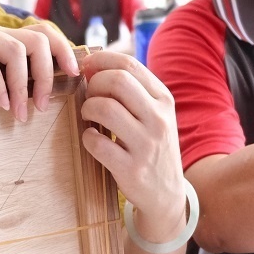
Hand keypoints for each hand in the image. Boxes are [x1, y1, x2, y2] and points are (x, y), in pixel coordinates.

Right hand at [0, 20, 77, 121]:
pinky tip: (0, 104)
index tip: (74, 75)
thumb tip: (51, 95)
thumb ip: (17, 80)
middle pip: (36, 40)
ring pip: (15, 50)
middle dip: (45, 75)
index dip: (63, 50)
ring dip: (21, 86)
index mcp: (6, 37)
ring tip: (18, 113)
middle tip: (42, 106)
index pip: (44, 32)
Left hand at [78, 51, 186, 238]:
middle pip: (118, 81)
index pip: (130, 64)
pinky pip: (97, 143)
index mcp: (164, 100)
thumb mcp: (155, 115)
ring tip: (88, 116)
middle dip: (94, 83)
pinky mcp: (131, 169)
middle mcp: (159, 119)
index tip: (87, 66)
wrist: (166, 194)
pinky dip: (87, 137)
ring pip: (105, 108)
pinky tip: (92, 139)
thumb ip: (132, 90)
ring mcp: (146, 145)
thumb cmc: (152, 146)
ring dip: (87, 108)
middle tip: (89, 96)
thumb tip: (92, 64)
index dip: (102, 60)